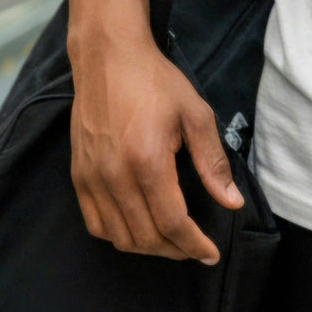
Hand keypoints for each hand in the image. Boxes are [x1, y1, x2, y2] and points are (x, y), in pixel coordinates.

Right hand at [69, 31, 243, 263]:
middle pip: (145, 238)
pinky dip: (118, 235)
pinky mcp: (78, 175)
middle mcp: (115, 177)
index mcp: (148, 162)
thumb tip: (232, 202)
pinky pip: (96, 224)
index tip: (211, 254)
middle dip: (175, 250)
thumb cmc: (156, 81)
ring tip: (172, 241)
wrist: (108, 57)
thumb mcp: (195, 113)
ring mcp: (92, 178)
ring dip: (148, 247)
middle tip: (195, 247)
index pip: (172, 224)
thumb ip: (212, 162)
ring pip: (119, 237)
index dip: (194, 245)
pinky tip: (138, 227)